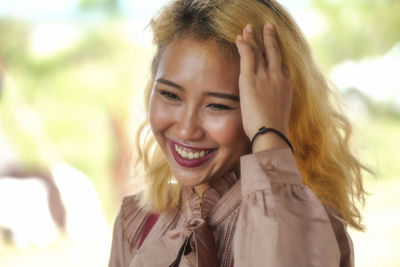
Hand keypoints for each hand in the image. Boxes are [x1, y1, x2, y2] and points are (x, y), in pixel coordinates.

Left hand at [236, 23, 292, 150]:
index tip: (270, 49)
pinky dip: (244, 45)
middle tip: (267, 26)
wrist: (271, 132)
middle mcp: (278, 76)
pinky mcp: (250, 79)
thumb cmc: (274, 129)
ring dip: (253, 38)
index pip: (280, 65)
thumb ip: (276, 102)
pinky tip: (239, 38)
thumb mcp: (280, 112)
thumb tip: (270, 107)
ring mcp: (265, 76)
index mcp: (287, 84)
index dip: (274, 55)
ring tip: (248, 29)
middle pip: (273, 52)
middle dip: (269, 37)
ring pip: (259, 51)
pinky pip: (247, 56)